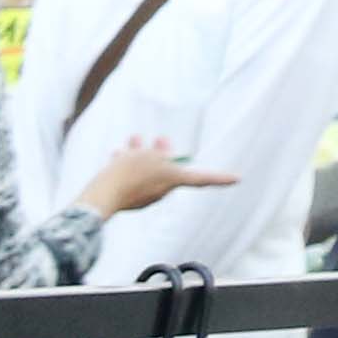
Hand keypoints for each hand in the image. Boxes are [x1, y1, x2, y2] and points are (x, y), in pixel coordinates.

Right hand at [76, 137, 234, 216]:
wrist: (100, 198)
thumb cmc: (127, 174)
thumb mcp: (146, 155)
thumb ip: (159, 153)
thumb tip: (161, 155)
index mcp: (174, 180)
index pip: (203, 178)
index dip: (220, 178)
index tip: (237, 179)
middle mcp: (163, 191)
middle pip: (168, 169)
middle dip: (163, 153)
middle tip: (160, 138)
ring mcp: (145, 197)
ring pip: (148, 171)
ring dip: (142, 156)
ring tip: (133, 139)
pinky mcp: (129, 198)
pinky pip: (134, 178)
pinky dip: (129, 166)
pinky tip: (118, 155)